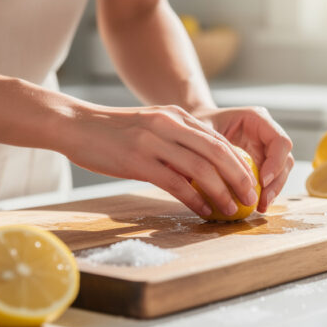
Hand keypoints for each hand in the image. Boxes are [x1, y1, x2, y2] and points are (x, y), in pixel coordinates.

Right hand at [59, 104, 258, 217]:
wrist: (76, 125)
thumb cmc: (113, 132)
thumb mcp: (151, 126)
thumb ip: (176, 141)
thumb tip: (202, 170)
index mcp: (176, 116)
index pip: (218, 140)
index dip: (239, 163)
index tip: (251, 182)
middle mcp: (170, 125)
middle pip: (218, 153)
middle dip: (240, 178)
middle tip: (250, 198)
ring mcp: (154, 142)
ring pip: (201, 169)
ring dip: (221, 192)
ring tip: (232, 209)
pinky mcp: (138, 161)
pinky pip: (176, 183)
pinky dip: (194, 199)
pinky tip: (204, 211)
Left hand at [193, 107, 293, 212]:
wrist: (193, 130)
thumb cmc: (195, 126)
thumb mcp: (200, 133)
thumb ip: (209, 148)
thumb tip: (211, 173)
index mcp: (256, 119)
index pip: (279, 141)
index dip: (276, 163)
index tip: (262, 182)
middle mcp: (266, 133)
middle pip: (285, 159)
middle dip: (276, 183)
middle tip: (262, 202)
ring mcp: (265, 149)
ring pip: (281, 172)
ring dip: (273, 191)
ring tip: (259, 207)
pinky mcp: (261, 164)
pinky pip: (269, 180)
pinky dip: (265, 194)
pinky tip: (255, 207)